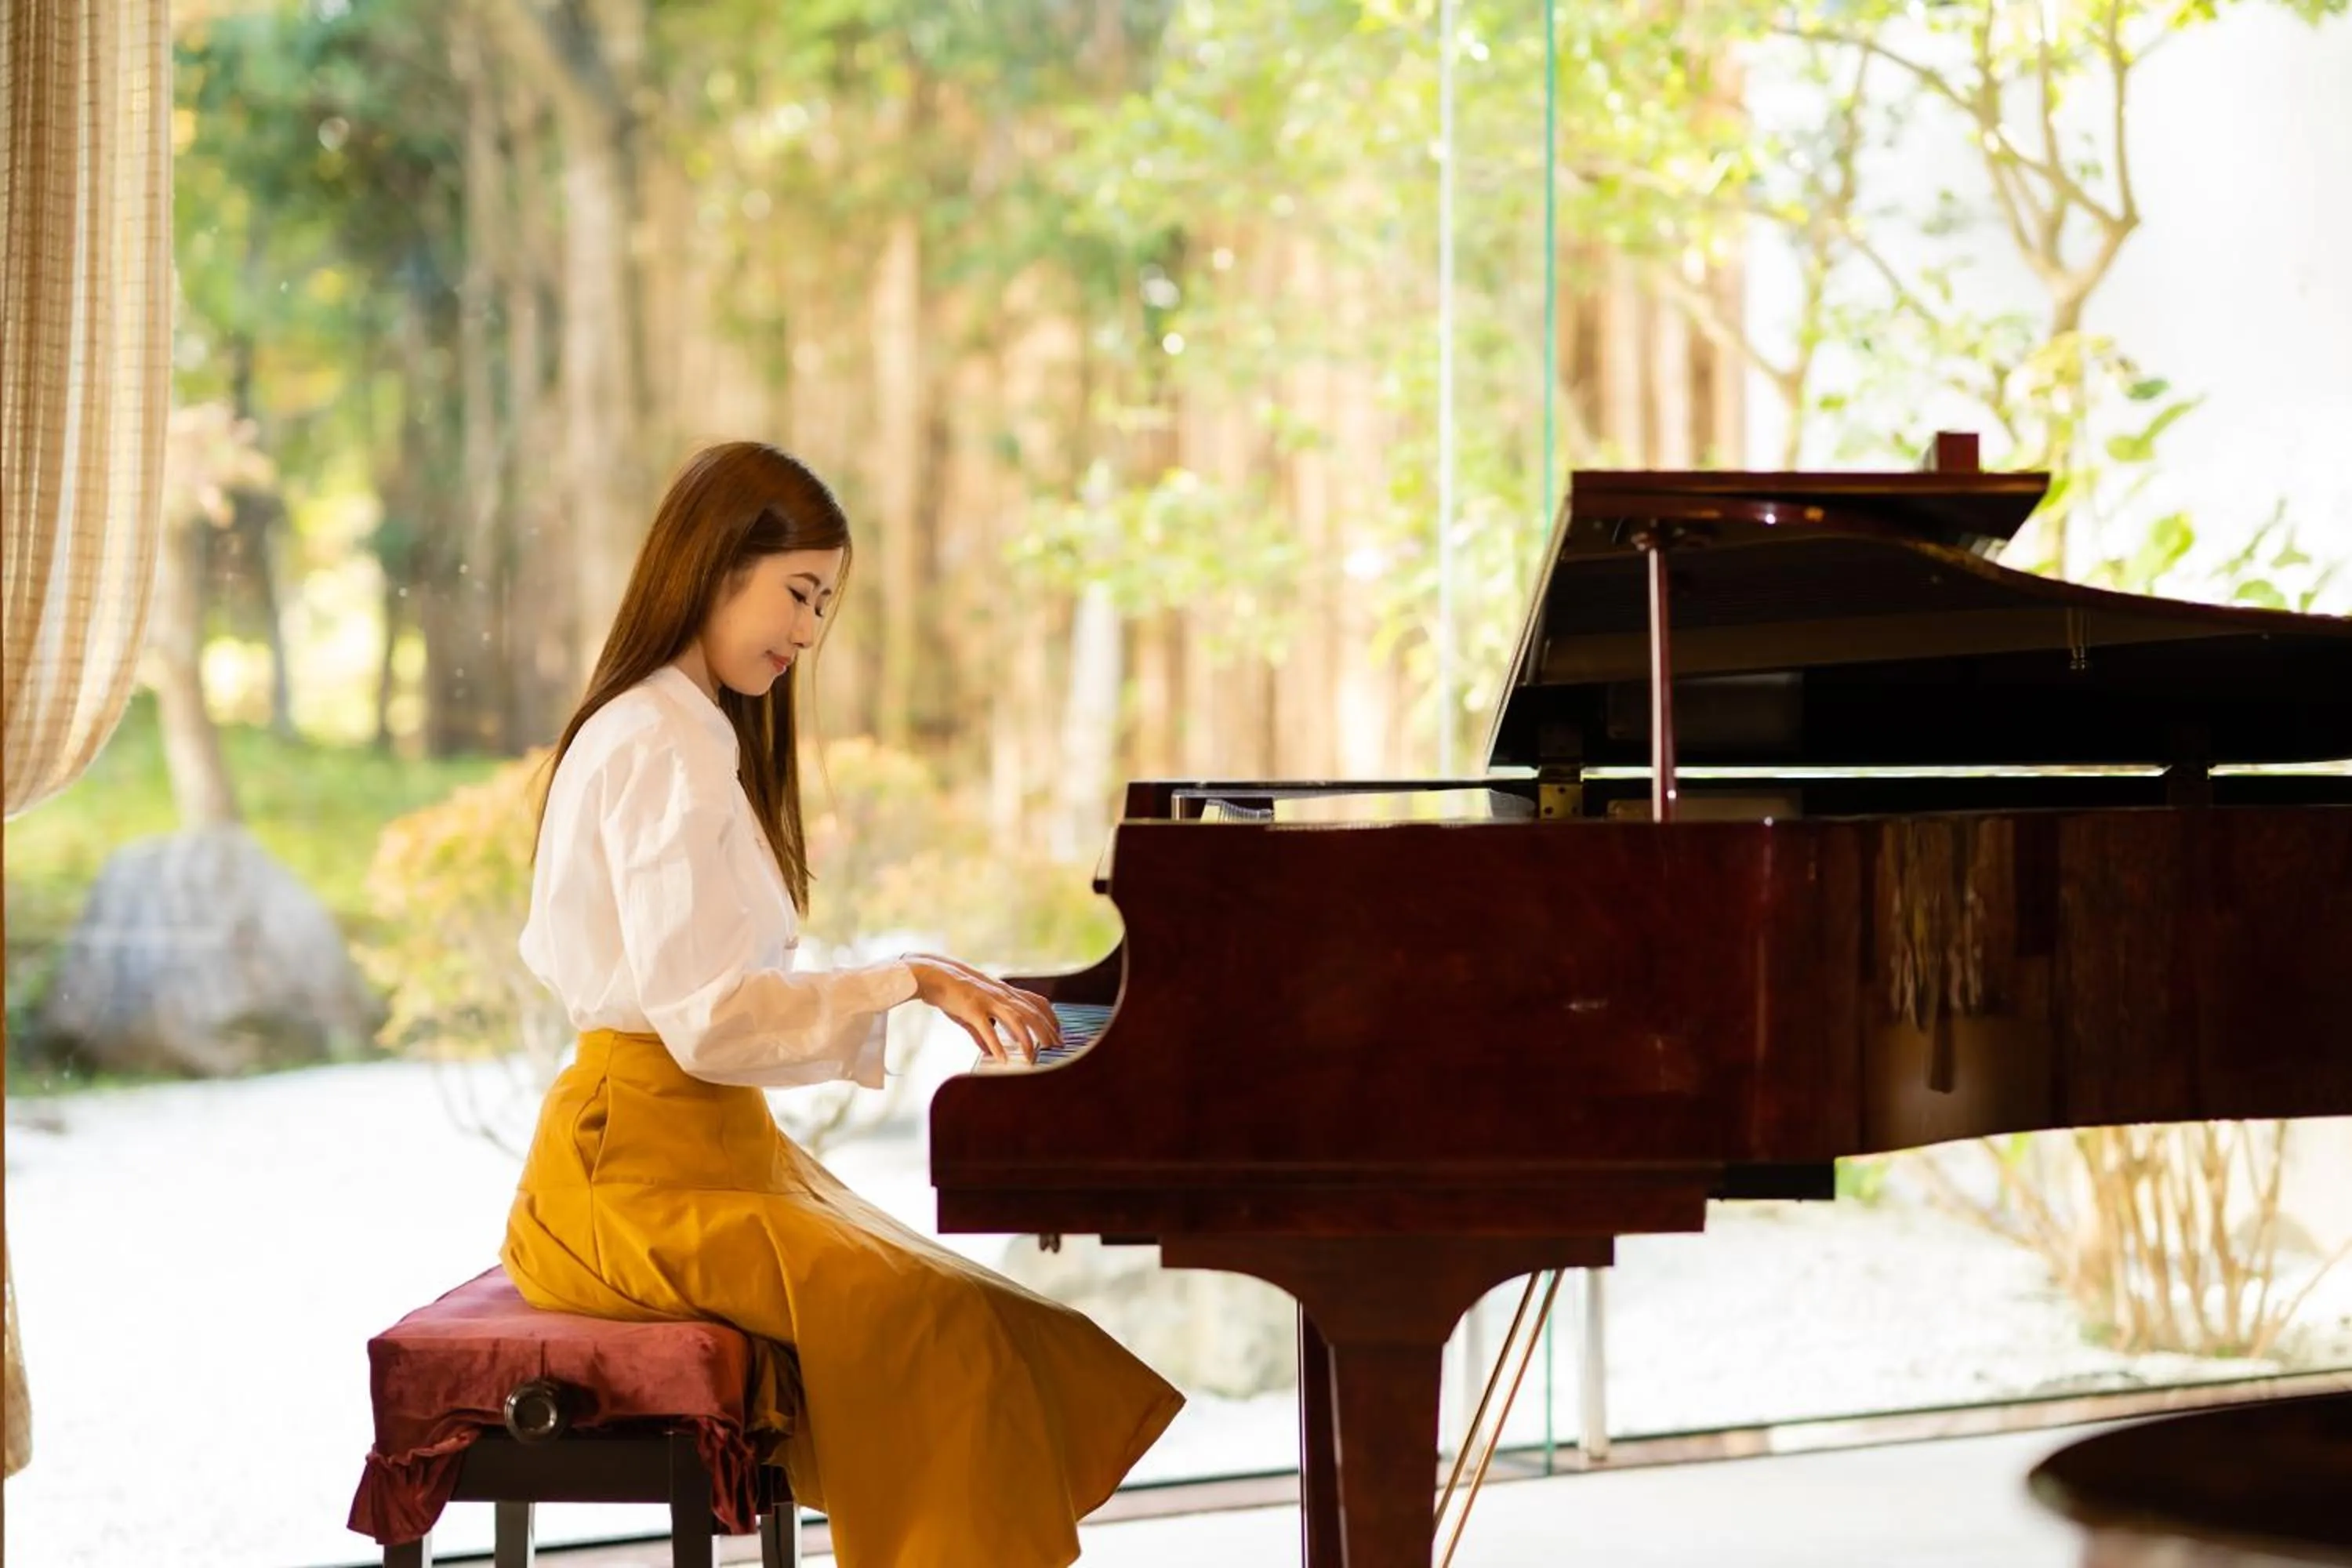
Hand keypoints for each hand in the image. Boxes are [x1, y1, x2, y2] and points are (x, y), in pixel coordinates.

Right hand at [905, 954, 1061, 1064]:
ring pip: (1016, 1019)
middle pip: (1032, 1013)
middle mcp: (1000, 994)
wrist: (931, 975)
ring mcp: (987, 1000)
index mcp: (1004, 992)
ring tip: (1032, 1059)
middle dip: (1047, 1031)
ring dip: (1027, 1040)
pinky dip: (996, 1044)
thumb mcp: (972, 1011)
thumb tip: (989, 1052)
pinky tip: (1001, 1059)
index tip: (1059, 1033)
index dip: (1051, 1017)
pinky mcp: (971, 1008)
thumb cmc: (952, 992)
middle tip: (1056, 1049)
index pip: (1036, 1002)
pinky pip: (987, 1028)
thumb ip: (983, 1032)